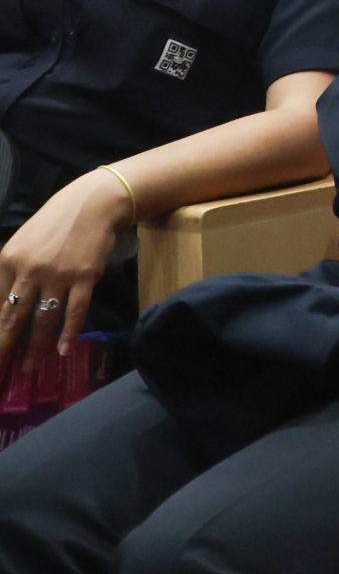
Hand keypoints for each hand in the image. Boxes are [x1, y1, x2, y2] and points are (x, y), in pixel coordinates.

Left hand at [0, 170, 129, 356]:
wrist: (93, 204)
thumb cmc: (54, 224)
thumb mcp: (22, 243)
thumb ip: (10, 271)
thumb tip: (3, 303)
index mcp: (8, 260)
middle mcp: (29, 271)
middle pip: (13, 317)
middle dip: (4, 346)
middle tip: (0, 369)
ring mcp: (58, 276)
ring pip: (42, 319)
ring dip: (34, 348)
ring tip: (28, 368)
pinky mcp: (84, 278)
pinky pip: (74, 311)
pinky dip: (68, 333)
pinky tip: (63, 349)